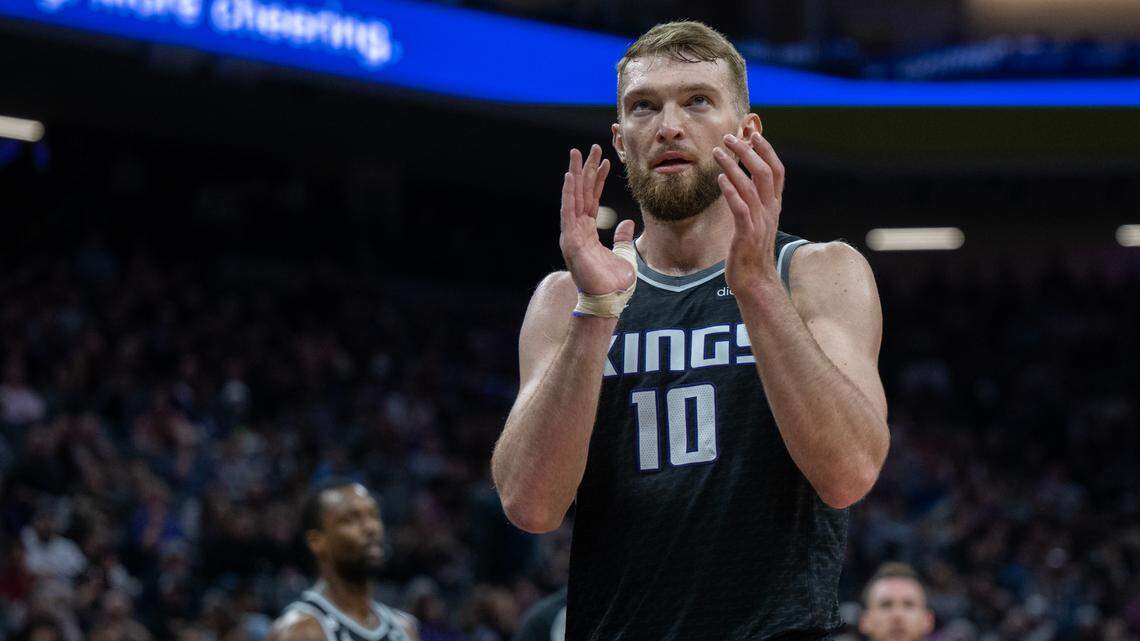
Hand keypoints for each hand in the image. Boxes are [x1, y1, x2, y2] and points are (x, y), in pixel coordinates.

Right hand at [559, 144, 635, 295]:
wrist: (608, 300)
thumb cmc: (613, 283)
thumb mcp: (624, 254)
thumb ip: (622, 238)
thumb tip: (627, 223)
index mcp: (587, 233)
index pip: (592, 200)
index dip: (598, 180)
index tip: (605, 161)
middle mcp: (577, 230)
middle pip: (581, 194)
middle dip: (585, 170)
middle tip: (589, 149)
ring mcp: (571, 235)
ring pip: (573, 198)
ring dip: (574, 176)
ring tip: (577, 155)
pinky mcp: (571, 240)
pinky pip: (569, 212)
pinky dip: (568, 194)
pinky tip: (569, 177)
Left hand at [713, 132, 785, 294]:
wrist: (755, 282)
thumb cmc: (751, 251)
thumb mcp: (755, 222)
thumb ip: (752, 202)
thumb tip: (741, 181)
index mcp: (774, 206)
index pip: (777, 170)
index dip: (766, 149)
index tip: (753, 132)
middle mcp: (770, 211)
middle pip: (765, 172)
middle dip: (748, 150)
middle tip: (729, 136)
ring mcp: (760, 222)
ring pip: (751, 186)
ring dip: (733, 165)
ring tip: (717, 151)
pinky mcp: (746, 234)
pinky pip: (740, 207)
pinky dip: (731, 190)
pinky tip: (719, 178)